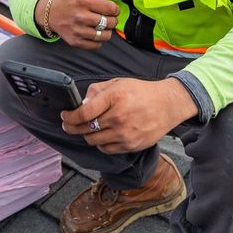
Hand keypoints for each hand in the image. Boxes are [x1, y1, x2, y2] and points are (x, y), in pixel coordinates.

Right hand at [40, 0, 119, 50]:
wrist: (49, 13)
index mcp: (84, 1)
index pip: (111, 9)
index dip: (114, 9)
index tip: (109, 8)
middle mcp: (80, 16)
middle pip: (109, 22)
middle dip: (111, 20)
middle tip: (106, 17)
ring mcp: (77, 30)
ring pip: (104, 35)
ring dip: (106, 31)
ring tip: (102, 26)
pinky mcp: (75, 41)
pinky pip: (96, 45)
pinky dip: (98, 40)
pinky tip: (94, 33)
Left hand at [60, 77, 197, 152]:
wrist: (168, 105)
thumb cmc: (141, 92)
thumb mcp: (118, 83)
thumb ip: (96, 91)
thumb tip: (81, 104)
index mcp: (114, 97)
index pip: (83, 113)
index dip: (69, 117)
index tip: (64, 116)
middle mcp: (118, 117)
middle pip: (85, 129)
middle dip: (73, 128)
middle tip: (69, 125)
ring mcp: (125, 133)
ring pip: (94, 141)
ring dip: (87, 135)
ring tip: (87, 129)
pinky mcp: (131, 145)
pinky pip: (106, 149)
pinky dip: (100, 144)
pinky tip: (102, 135)